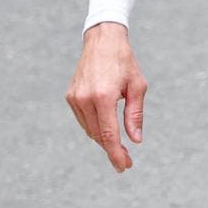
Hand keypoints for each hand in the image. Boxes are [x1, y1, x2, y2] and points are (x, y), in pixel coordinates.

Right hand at [65, 23, 147, 172]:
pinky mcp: (70, 96)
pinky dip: (94, 128)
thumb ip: (135, 115)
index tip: (124, 166)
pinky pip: (83, 120)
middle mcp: (85, 99)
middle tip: (126, 161)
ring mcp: (74, 98)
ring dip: (104, 140)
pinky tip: (105, 130)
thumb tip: (135, 140)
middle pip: (98, 135)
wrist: (102, 40)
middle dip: (112, 150)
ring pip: (89, 130)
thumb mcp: (137, 87)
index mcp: (104, 96)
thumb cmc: (124, 62)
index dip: (116, 154)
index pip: (109, 134)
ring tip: (119, 147)